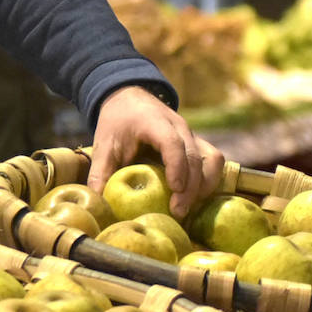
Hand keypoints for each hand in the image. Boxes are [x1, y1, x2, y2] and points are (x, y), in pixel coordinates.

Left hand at [83, 85, 223, 219]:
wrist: (129, 99)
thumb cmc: (117, 123)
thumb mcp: (104, 145)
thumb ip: (100, 173)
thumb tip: (98, 204)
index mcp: (154, 122)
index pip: (172, 142)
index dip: (177, 166)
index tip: (175, 189)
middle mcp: (179, 127)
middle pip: (195, 156)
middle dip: (191, 187)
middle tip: (178, 212)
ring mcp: (192, 134)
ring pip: (212, 159)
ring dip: (204, 185)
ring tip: (188, 208)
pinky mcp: (197, 144)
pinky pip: (213, 162)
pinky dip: (208, 181)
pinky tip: (194, 199)